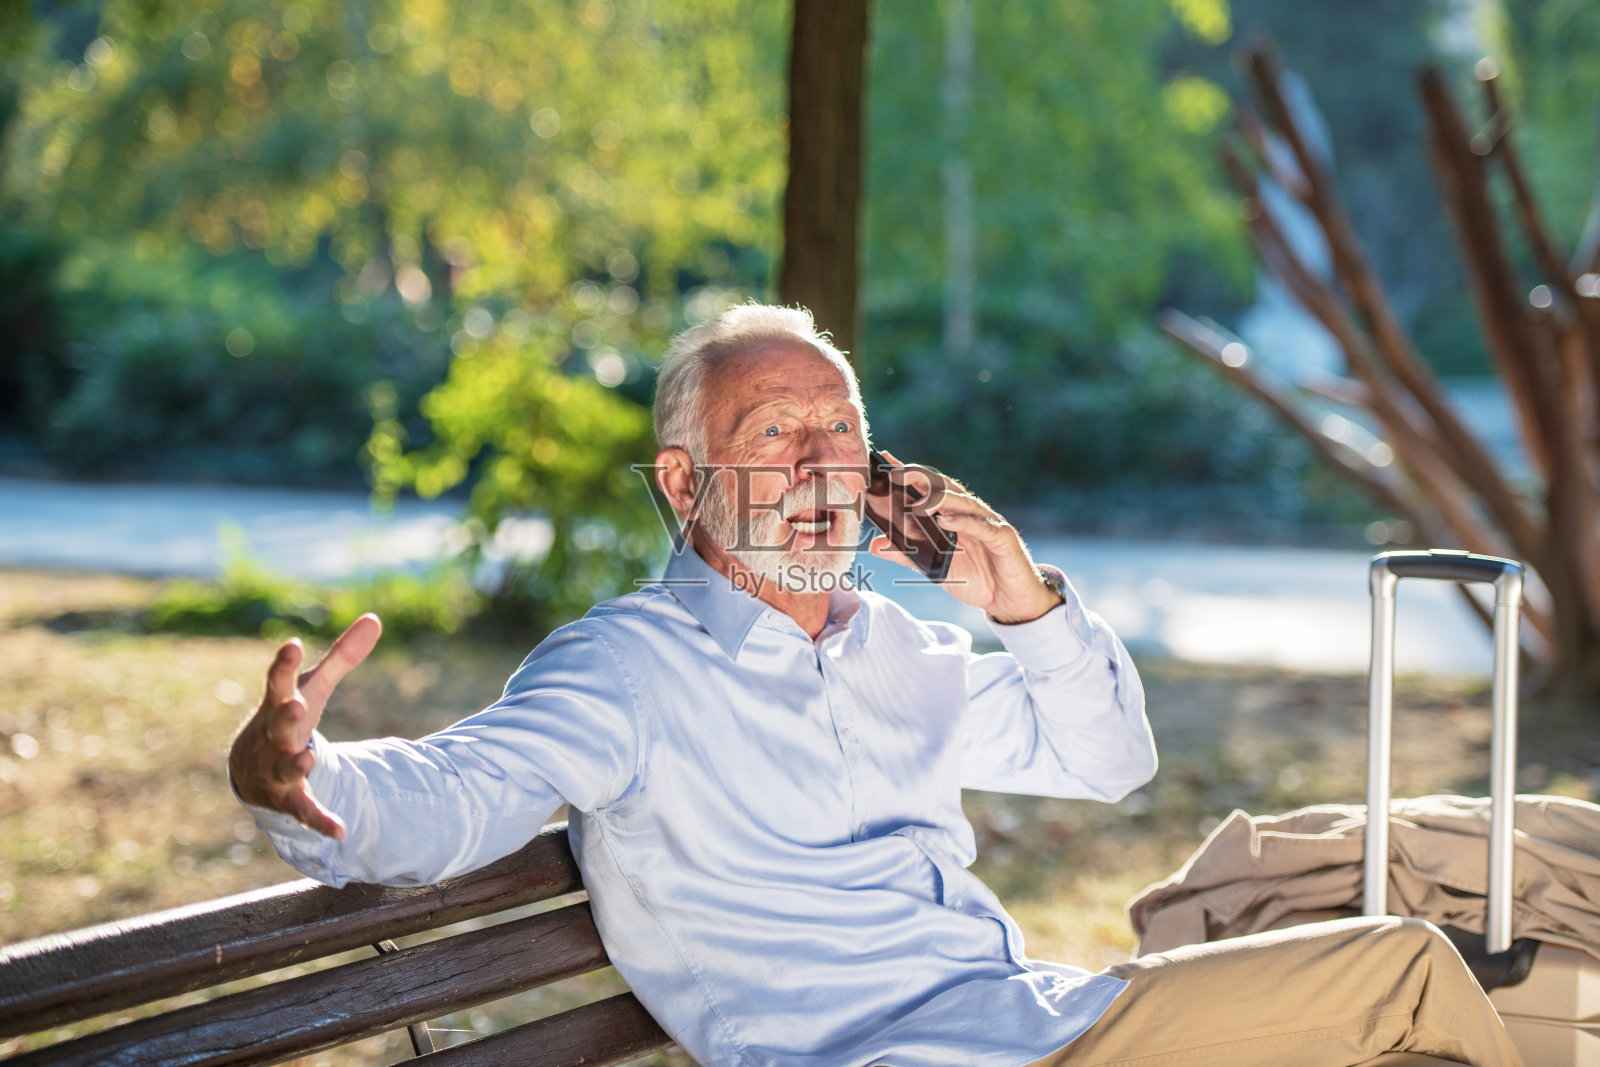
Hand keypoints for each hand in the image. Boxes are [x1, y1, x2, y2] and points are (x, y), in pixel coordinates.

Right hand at [228, 613, 381, 838]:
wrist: (249, 769)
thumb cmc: (284, 718)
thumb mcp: (312, 687)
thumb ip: (342, 656)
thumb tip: (375, 618)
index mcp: (277, 706)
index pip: (277, 682)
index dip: (283, 664)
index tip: (291, 645)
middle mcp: (272, 738)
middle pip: (277, 725)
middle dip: (285, 717)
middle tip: (295, 706)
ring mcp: (276, 769)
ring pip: (285, 768)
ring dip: (296, 764)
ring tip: (307, 759)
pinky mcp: (288, 799)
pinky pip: (304, 810)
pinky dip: (320, 820)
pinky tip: (340, 831)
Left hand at [867, 455, 1059, 623]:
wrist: (1010, 601)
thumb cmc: (976, 580)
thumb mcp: (936, 569)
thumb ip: (909, 556)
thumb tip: (876, 546)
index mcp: (953, 515)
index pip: (929, 487)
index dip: (909, 472)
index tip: (886, 460)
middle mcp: (970, 513)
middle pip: (944, 487)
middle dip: (919, 477)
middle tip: (895, 474)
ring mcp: (988, 523)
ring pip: (963, 502)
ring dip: (940, 499)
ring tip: (918, 503)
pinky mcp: (1004, 538)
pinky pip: (982, 527)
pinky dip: (964, 523)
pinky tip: (947, 522)